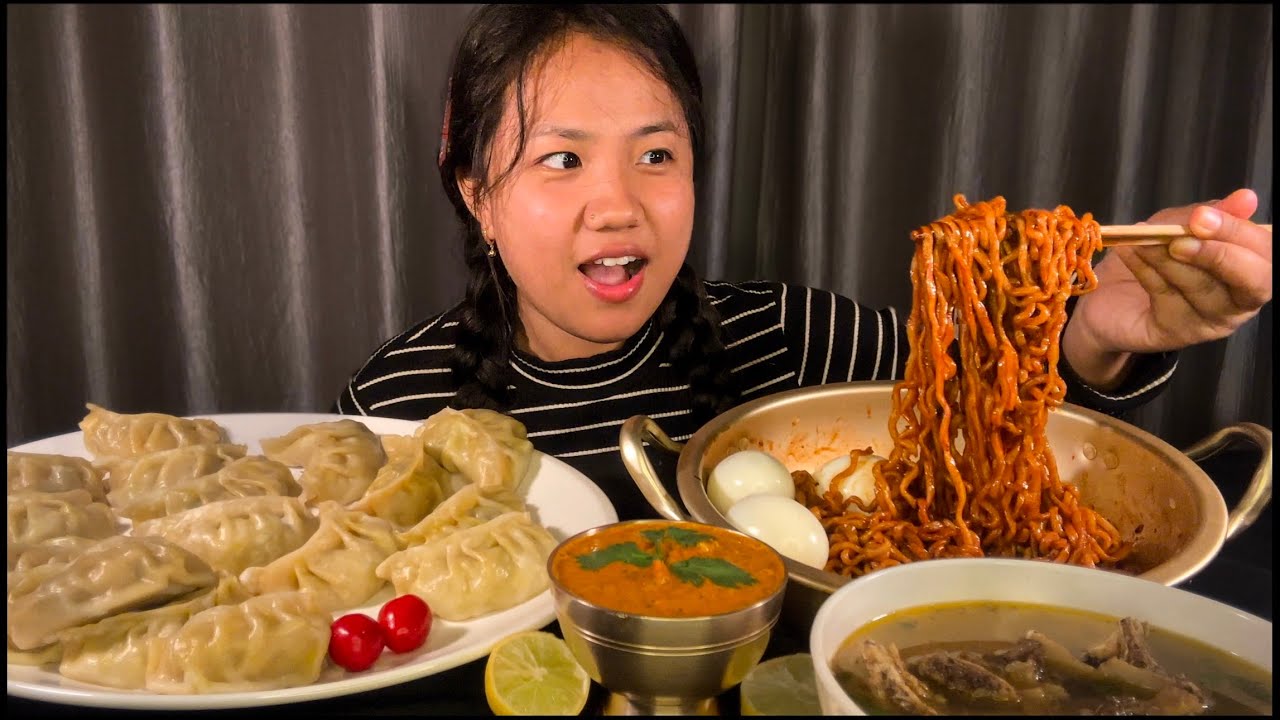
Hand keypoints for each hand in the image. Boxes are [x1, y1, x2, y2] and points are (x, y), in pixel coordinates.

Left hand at [1062, 188, 1272, 389]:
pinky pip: (1165, 295)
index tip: (1202, 215)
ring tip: (1142, 239)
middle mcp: (1239, 299)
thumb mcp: (1179, 224)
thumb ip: (1212, 214)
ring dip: (1168, 258)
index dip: (1238, 232)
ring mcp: (1210, 320)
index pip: (1265, 254)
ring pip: (1202, 287)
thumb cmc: (1153, 257)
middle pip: (1252, 281)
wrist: (1106, 296)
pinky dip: (1144, 268)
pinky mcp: (1176, 332)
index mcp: (1249, 268)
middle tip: (1179, 239)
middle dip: (1217, 254)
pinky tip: (1128, 251)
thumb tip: (1247, 198)